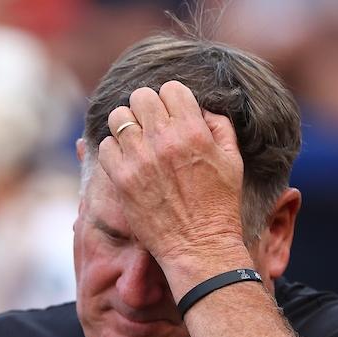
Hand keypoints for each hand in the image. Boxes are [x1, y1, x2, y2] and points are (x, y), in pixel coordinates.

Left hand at [98, 81, 247, 293]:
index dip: (171, 99)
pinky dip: (113, 150)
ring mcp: (140, 159)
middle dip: (146, 108)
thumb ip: (218, 125)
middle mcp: (164, 140)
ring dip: (126, 126)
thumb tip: (199, 108)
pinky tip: (126, 161)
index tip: (171, 114)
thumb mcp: (232, 159)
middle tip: (150, 125)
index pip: (170, 89)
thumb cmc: (219, 204)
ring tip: (136, 141)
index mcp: (193, 131)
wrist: (199, 245)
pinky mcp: (122, 179)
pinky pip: (105, 146)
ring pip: (118, 117)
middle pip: (140, 97)